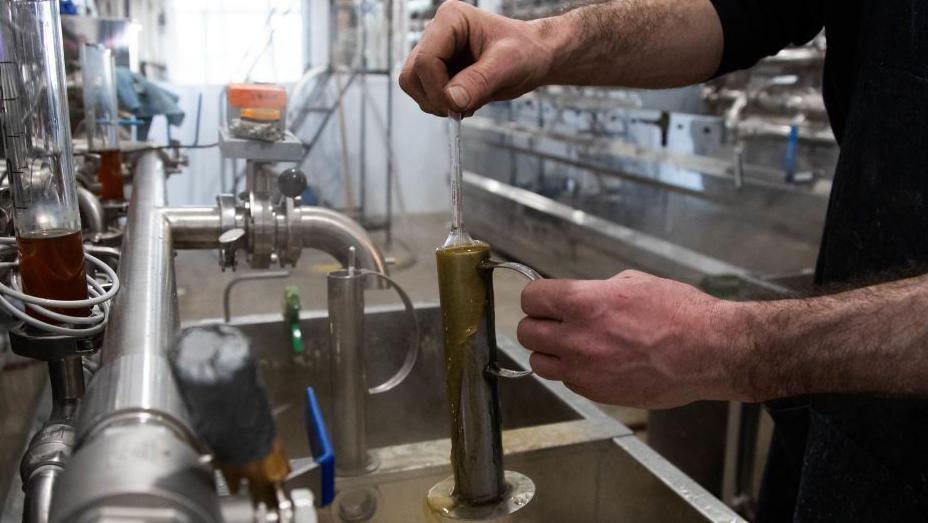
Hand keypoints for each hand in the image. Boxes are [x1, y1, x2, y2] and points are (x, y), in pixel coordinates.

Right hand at [399, 1, 556, 115]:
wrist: (533, 57)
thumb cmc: (525, 51)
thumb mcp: (507, 65)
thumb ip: (479, 82)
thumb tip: (452, 101)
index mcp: (450, 19)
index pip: (425, 60)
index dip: (438, 88)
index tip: (459, 105)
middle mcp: (437, 33)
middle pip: (412, 75)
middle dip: (435, 97)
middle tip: (463, 105)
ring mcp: (435, 53)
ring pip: (414, 86)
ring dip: (439, 104)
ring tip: (470, 100)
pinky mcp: (438, 71)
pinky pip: (426, 95)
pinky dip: (444, 106)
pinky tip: (467, 100)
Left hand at [517, 270, 747, 408]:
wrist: (709, 351)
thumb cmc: (679, 313)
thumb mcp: (632, 283)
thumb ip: (595, 292)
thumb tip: (576, 298)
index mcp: (583, 303)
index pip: (532, 299)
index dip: (538, 297)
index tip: (545, 299)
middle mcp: (576, 339)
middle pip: (527, 333)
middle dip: (539, 325)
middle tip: (556, 322)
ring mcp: (585, 370)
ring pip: (539, 364)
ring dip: (549, 353)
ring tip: (571, 345)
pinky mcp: (597, 393)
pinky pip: (567, 381)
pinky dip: (573, 372)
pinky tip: (595, 362)